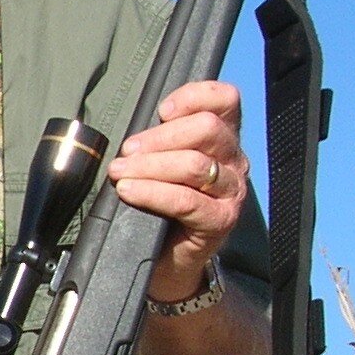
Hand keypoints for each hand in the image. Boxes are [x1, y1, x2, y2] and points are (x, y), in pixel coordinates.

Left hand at [105, 79, 246, 302]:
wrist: (170, 257)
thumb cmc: (163, 204)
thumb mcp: (161, 163)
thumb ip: (159, 140)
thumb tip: (134, 132)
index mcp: (223, 138)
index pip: (225, 100)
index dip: (193, 97)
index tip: (162, 110)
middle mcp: (234, 161)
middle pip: (207, 128)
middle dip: (160, 137)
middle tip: (128, 151)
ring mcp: (231, 192)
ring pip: (195, 164)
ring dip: (150, 165)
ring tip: (120, 173)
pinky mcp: (221, 220)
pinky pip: (186, 200)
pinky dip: (152, 193)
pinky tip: (129, 191)